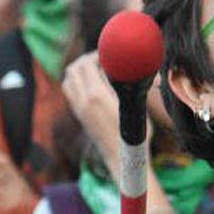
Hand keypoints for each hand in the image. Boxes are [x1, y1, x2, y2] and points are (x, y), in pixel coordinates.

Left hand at [62, 52, 129, 168]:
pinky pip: (70, 90)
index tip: (110, 56)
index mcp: (95, 96)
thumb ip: (134, 87)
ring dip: (80, 71)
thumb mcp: (136, 107)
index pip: (86, 64)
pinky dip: (77, 82)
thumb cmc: (133, 135)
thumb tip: (145, 70)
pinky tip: (94, 86)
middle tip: (104, 61)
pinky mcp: (78, 115)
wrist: (120, 158)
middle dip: (87, 60)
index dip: (97, 55)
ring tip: (98, 71)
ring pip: (68, 79)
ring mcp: (78, 109)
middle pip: (74, 69)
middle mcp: (82, 101)